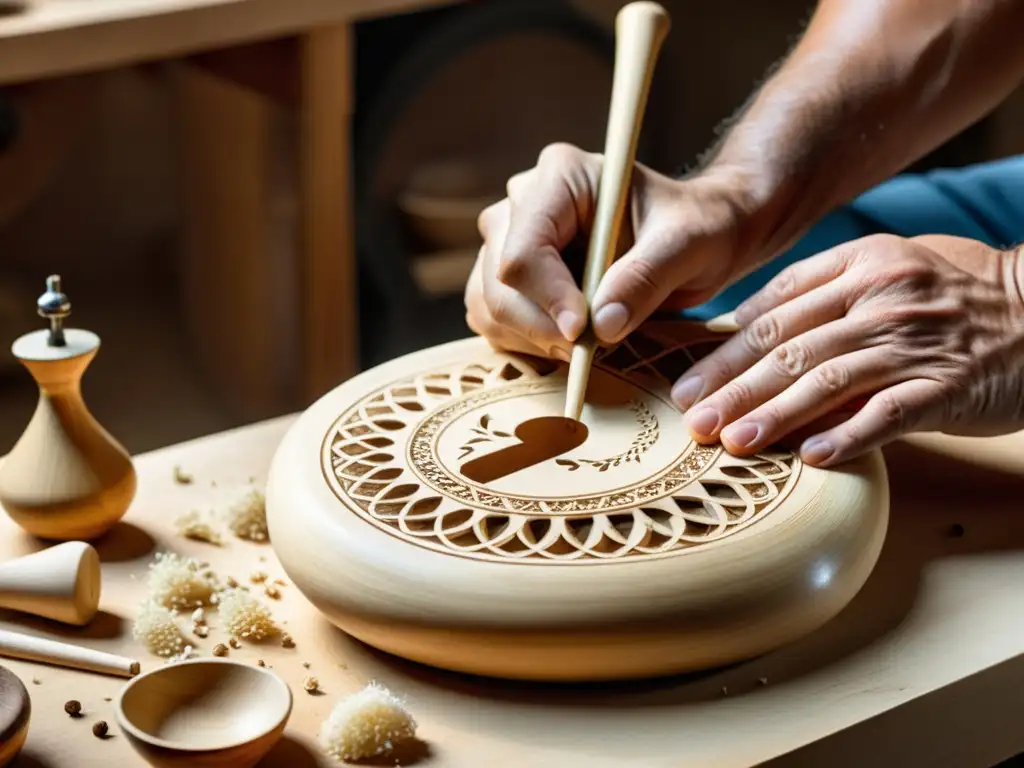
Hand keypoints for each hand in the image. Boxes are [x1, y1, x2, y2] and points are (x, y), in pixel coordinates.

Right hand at [464, 143, 750, 359]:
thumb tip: (601, 326)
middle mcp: (523, 201)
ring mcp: (508, 236)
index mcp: (561, 175)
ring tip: (584, 345)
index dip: (548, 297)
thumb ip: (646, 278)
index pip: (524, 248)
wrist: (692, 238)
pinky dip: (523, 342)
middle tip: (588, 349)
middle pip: (499, 280)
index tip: (583, 333)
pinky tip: (565, 342)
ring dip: (531, 338)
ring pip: (488, 303)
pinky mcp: (506, 273)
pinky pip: (490, 317)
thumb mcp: (688, 246)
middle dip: (541, 326)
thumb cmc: (696, 227)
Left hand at [673, 234, 1023, 465]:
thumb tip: (745, 329)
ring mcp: (916, 342)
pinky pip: (889, 414)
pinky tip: (809, 456)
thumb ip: (822, 292)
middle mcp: (883, 297)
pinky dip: (848, 435)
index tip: (689, 382)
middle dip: (733, 387)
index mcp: (861, 263)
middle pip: (790, 346)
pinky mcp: (947, 386)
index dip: (725, 349)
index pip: (775, 309)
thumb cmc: (954, 296)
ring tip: (732, 441)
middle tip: (692, 419)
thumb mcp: (890, 268)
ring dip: (774, 414)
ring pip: (828, 380)